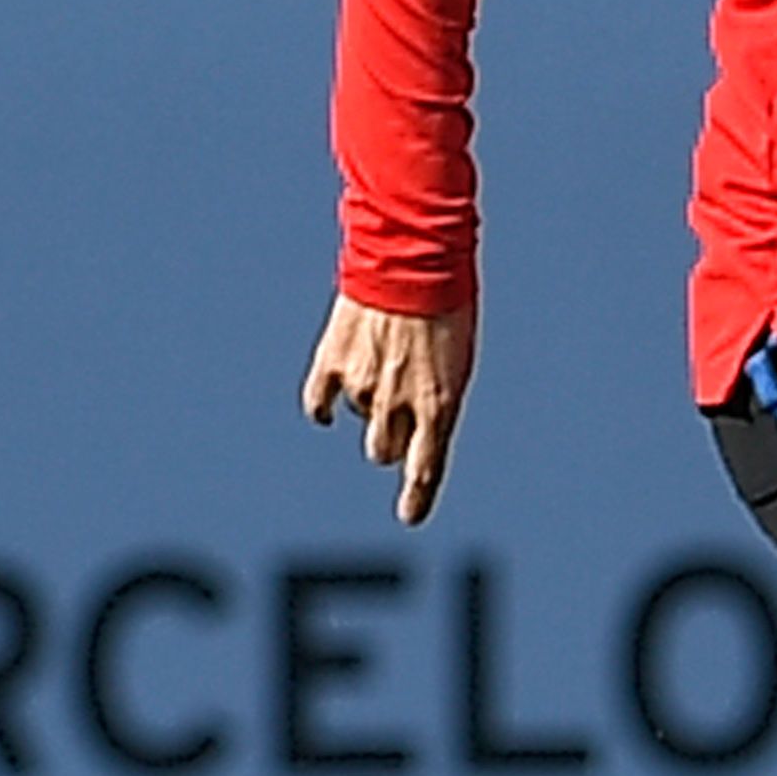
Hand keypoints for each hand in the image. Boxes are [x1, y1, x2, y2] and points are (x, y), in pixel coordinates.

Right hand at [301, 297, 476, 524]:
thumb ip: (434, 395)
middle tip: (396, 418)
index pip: (425, 468)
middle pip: (382, 451)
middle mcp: (399, 403)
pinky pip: (319, 402)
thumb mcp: (457, 358)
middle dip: (390, 440)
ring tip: (380, 373)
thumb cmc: (449, 303)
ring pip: (357, 419)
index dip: (415, 497)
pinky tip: (326, 409)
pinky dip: (323, 408)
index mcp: (440, 405)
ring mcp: (362, 384)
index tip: (409, 516)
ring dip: (366, 409)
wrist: (414, 258)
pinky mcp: (332, 363)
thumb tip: (410, 421)